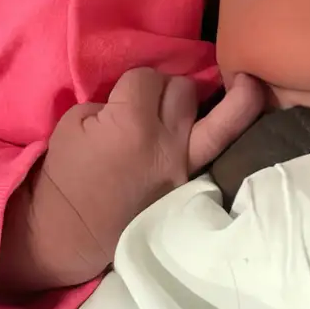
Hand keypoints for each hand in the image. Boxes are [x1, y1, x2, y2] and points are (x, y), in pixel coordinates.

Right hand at [0, 69, 263, 290]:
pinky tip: (243, 106)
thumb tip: (143, 98)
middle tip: (156, 100)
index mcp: (130, 123)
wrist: (73, 231)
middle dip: (168, 87)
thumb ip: (113, 101)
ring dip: (220, 97)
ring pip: (225, 116)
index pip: (147, 77)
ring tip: (241, 81)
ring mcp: (186, 164)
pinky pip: (224, 145)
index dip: (134, 82)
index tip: (124, 95)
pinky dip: (232, 124)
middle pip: (184, 89)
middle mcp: (167, 141)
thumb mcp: (74, 122)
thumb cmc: (67, 176)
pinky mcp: (194, 182)